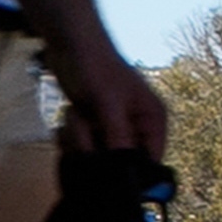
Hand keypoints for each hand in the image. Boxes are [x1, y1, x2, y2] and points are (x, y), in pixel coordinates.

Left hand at [56, 33, 168, 160]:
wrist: (69, 43)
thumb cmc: (96, 67)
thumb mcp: (109, 105)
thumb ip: (119, 140)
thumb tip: (124, 178)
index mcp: (153, 121)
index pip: (150, 162)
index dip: (129, 170)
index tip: (106, 165)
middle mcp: (138, 127)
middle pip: (120, 162)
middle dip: (98, 151)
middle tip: (85, 127)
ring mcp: (114, 127)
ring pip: (97, 156)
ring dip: (80, 141)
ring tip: (75, 115)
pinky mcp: (94, 126)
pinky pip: (82, 147)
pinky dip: (70, 138)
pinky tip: (67, 118)